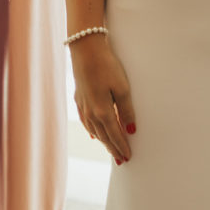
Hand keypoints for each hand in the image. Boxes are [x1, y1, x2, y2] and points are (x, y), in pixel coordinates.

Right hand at [70, 35, 136, 163]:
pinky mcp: (79, 98)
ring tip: (110, 149)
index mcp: (102, 112)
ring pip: (94, 131)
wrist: (85, 49)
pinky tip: (94, 134)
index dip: (121, 147)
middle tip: (121, 160)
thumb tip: (130, 130)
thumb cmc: (106, 66)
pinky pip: (86, 122)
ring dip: (103, 141)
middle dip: (113, 148)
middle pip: (104, 136)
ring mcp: (83, 106)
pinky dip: (92, 130)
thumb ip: (127, 111)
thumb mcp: (122, 87)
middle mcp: (91, 113)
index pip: (114, 135)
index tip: (128, 157)